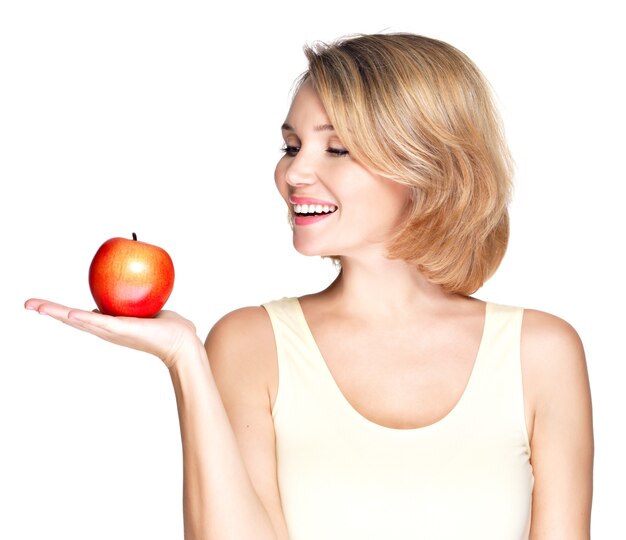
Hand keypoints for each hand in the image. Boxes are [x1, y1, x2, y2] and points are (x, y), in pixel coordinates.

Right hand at [24, 298, 199, 369]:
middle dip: (50, 312)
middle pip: (72, 320)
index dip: (62, 311)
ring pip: (80, 321)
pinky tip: (71, 313)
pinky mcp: (123, 331)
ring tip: (38, 307)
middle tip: (28, 304)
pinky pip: (101, 323)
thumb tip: (136, 287)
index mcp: (111, 325)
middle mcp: (107, 331)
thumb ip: (139, 302)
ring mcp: (113, 332)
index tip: (44, 305)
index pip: (82, 316)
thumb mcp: (149, 310)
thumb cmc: (170, 327)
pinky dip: (85, 318)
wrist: (183, 342)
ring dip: (59, 314)